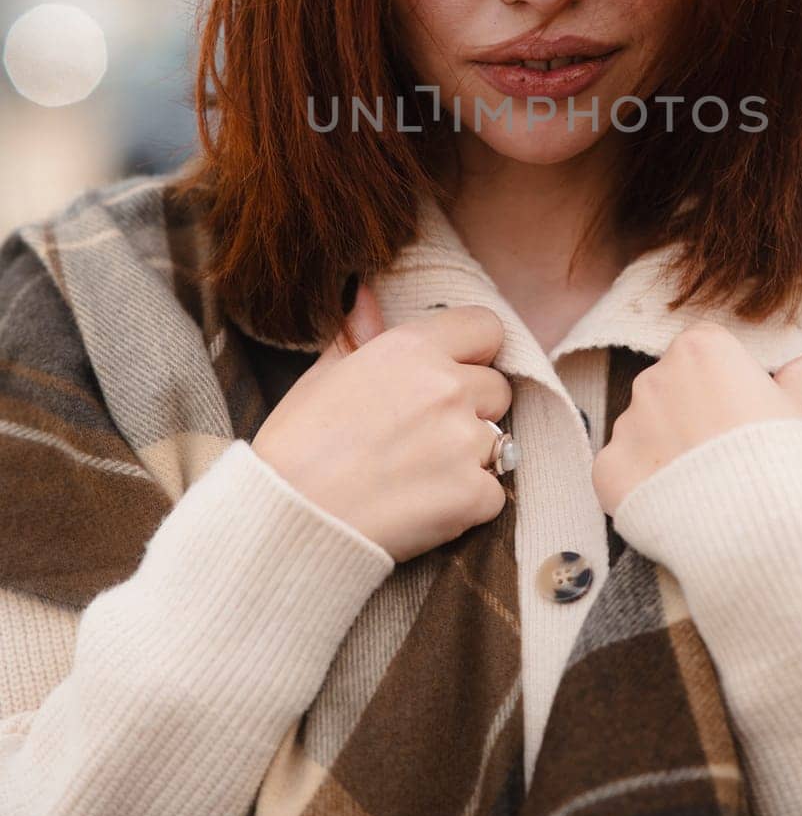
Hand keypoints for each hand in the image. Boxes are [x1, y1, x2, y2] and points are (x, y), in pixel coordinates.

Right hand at [251, 281, 512, 563]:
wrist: (289, 521)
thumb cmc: (295, 448)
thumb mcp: (322, 377)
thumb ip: (357, 333)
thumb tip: (364, 293)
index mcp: (412, 348)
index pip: (487, 328)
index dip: (474, 352)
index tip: (455, 372)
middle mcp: (446, 386)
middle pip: (497, 388)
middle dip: (472, 410)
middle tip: (423, 436)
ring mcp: (464, 440)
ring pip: (498, 442)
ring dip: (470, 459)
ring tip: (417, 476)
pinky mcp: (472, 494)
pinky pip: (494, 494)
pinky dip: (469, 504)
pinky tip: (424, 507)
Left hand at [590, 323, 801, 518]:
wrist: (756, 532)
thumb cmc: (785, 462)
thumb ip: (798, 379)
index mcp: (701, 349)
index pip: (707, 351)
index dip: (727, 382)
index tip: (745, 414)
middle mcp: (655, 376)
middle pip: (672, 387)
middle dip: (692, 413)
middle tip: (727, 454)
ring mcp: (627, 423)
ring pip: (646, 428)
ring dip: (667, 449)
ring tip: (705, 486)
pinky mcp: (608, 469)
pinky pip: (623, 470)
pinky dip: (643, 486)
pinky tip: (675, 507)